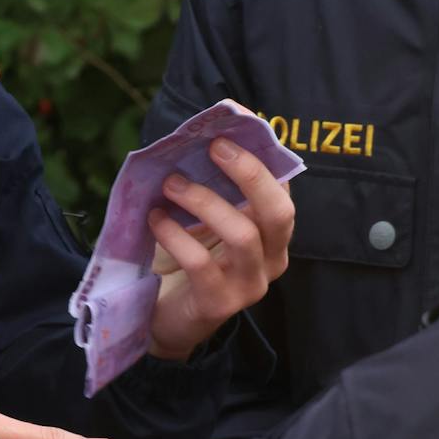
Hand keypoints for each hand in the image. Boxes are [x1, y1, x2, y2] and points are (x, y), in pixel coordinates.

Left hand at [146, 137, 295, 360]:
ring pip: (242, 236)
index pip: (282, 186)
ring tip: (171, 184)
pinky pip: (201, 264)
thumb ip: (210, 183)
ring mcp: (250, 285)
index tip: (233, 120)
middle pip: (278, 211)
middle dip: (249, 173)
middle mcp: (272, 258)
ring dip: (204, 202)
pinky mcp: (220, 304)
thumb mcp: (204, 217)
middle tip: (213, 147)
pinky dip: (175, 235)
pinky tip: (155, 219)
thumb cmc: (189, 257)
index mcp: (273, 232)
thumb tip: (197, 133)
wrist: (168, 317)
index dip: (262, 151)